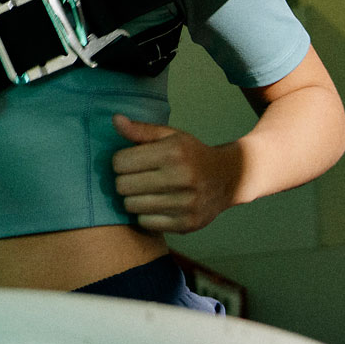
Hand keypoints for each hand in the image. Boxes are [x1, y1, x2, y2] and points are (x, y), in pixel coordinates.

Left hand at [112, 113, 242, 233]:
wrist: (229, 178)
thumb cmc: (192, 154)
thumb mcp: (171, 136)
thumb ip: (141, 130)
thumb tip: (115, 120)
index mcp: (174, 152)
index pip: (120, 162)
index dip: (120, 161)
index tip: (129, 161)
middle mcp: (181, 178)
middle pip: (123, 186)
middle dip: (124, 180)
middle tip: (136, 177)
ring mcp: (185, 203)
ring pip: (131, 206)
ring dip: (133, 198)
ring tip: (145, 191)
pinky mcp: (187, 224)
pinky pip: (145, 222)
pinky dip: (146, 214)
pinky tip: (157, 204)